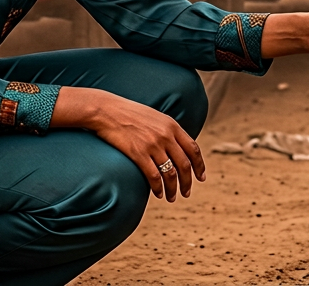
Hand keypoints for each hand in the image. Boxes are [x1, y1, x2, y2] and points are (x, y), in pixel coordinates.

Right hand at [75, 90, 204, 201]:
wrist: (107, 111)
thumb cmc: (129, 114)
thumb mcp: (155, 117)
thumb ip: (168, 131)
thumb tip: (178, 148)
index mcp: (172, 126)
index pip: (193, 149)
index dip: (199, 165)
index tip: (201, 177)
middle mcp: (166, 136)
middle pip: (184, 164)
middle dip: (187, 182)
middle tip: (186, 193)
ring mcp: (153, 145)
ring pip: (170, 173)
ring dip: (173, 189)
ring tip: (172, 198)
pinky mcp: (138, 153)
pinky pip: (154, 176)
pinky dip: (158, 188)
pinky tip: (157, 194)